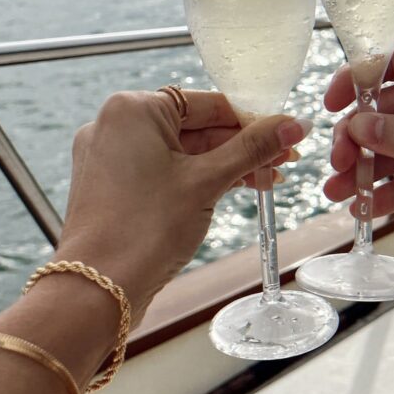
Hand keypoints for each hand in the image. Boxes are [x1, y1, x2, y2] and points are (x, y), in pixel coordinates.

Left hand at [56, 89, 309, 321]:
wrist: (98, 290)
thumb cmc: (146, 229)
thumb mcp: (208, 181)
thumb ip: (253, 148)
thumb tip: (295, 123)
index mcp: (134, 109)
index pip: (208, 103)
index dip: (252, 120)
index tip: (285, 132)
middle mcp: (116, 125)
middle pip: (196, 127)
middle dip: (243, 146)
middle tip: (284, 159)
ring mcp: (111, 157)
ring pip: (182, 152)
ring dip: (226, 165)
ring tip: (269, 180)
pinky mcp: (112, 186)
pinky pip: (164, 171)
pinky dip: (198, 179)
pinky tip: (234, 188)